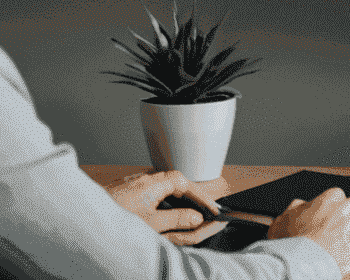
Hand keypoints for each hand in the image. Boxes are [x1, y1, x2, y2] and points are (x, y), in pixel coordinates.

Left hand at [105, 170, 222, 238]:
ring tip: (185, 218)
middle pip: (180, 186)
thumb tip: (196, 217)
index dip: (204, 199)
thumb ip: (176, 220)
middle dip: (192, 201)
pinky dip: (163, 204)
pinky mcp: (131, 189)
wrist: (82, 215)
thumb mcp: (150, 224)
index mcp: (160, 181)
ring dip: (177, 203)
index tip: (215, 210)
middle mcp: (152, 177)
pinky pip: (154, 193)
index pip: (190, 187)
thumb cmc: (113, 218)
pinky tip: (161, 215)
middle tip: (204, 215)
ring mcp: (140, 181)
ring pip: (167, 189)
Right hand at [267, 188, 349, 275]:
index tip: (333, 221)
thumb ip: (295, 209)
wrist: (299, 262)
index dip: (338, 211)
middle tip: (342, 231)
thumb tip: (299, 206)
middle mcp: (345, 206)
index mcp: (329, 198)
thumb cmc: (290, 246)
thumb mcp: (282, 221)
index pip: (341, 197)